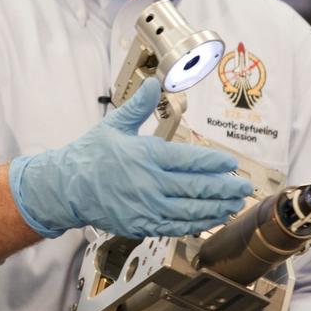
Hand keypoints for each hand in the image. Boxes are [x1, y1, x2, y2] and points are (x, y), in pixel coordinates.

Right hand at [8, 78, 252, 237]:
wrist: (66, 188)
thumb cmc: (89, 155)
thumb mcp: (114, 125)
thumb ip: (138, 106)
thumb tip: (154, 83)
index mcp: (146, 156)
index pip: (190, 160)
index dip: (214, 163)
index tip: (231, 164)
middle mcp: (150, 184)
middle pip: (196, 188)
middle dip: (224, 188)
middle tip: (243, 187)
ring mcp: (147, 208)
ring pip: (190, 211)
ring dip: (216, 208)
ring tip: (234, 205)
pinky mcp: (142, 224)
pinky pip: (175, 226)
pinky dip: (196, 224)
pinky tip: (210, 220)